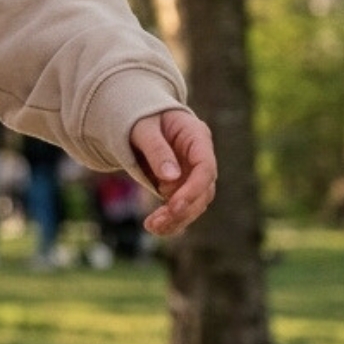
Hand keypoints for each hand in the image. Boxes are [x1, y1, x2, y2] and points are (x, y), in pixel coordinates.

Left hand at [130, 110, 216, 236]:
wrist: (138, 116)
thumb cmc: (141, 115)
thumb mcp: (143, 127)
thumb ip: (156, 149)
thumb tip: (171, 178)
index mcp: (197, 136)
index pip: (205, 167)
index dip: (193, 189)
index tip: (174, 205)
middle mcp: (200, 157)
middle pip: (203, 191)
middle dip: (182, 210)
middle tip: (157, 223)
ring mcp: (193, 172)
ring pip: (195, 203)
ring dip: (177, 219)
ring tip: (153, 227)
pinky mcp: (182, 184)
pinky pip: (182, 206)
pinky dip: (171, 219)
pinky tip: (156, 228)